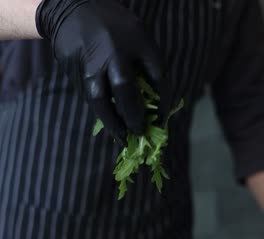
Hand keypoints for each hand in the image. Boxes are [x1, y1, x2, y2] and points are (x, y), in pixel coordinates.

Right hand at [36, 0, 164, 144]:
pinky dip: (100, 111)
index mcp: (136, 40)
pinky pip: (88, 96)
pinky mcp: (74, 70)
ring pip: (100, 100)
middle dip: (133, 115)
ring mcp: (90, 62)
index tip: (162, 120)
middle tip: (139, 132)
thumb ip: (148, 65)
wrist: (73, 8)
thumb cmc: (114, 27)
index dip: (162, 102)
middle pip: (124, 90)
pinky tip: (108, 120)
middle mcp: (112, 51)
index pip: (157, 75)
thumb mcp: (138, 36)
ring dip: (112, 123)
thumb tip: (156, 103)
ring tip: (122, 137)